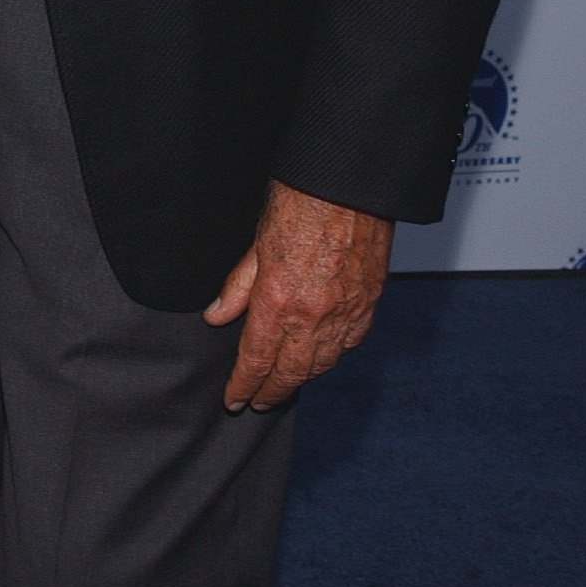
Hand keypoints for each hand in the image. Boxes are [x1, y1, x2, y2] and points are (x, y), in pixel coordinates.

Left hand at [204, 180, 393, 412]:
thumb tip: (217, 316)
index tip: (235, 399)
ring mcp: (345, 312)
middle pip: (290, 373)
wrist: (348, 185)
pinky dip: (333, 357)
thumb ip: (237, 287)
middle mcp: (313, 315)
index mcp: (278, 301)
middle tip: (258, 402)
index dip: (244, 385)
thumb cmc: (302, 203)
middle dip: (272, 392)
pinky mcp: (369, 303)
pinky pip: (350, 344)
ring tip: (286, 383)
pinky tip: (322, 358)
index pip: (256, 360)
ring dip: (302, 378)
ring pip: (322, 364)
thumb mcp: (256, 244)